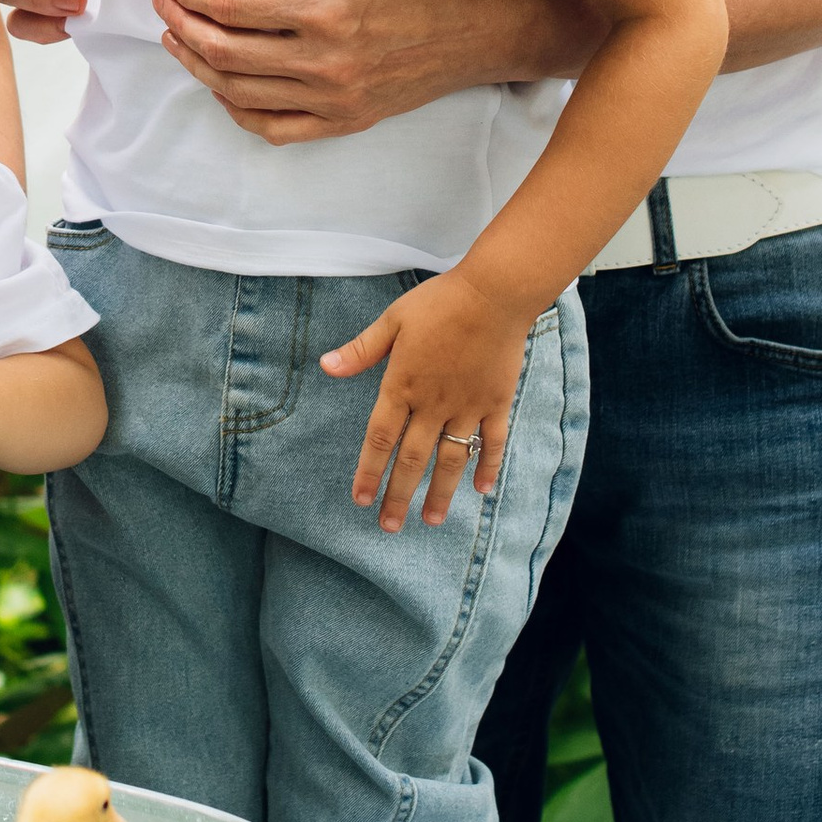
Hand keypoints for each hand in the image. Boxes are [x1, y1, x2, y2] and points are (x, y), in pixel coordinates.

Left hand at [156, 0, 598, 140]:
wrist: (488, 27)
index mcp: (332, 11)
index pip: (236, 8)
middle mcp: (328, 63)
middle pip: (226, 54)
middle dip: (183, 27)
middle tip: (163, 4)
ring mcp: (336, 100)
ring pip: (241, 93)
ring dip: (198, 67)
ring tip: (179, 39)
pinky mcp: (347, 121)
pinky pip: (275, 128)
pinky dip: (238, 111)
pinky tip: (222, 87)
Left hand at [319, 269, 538, 533]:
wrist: (493, 293)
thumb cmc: (440, 302)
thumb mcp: (393, 321)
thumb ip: (361, 350)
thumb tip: (326, 366)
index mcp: (403, 385)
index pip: (380, 438)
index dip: (369, 471)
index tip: (361, 500)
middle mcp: (433, 404)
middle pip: (411, 459)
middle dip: (398, 496)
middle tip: (389, 527)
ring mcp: (467, 407)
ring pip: (450, 460)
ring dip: (440, 493)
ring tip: (432, 521)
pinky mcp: (496, 403)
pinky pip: (492, 442)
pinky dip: (486, 467)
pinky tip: (481, 490)